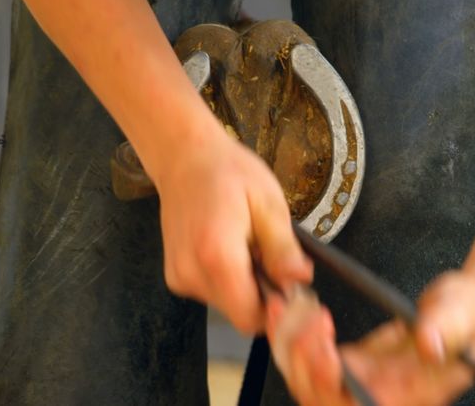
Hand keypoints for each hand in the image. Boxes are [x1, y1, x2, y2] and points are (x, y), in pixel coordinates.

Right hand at [153, 130, 312, 332]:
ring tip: (248, 246)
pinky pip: (212, 294)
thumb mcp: (268, 202)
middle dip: (263, 296)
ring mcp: (178, 277)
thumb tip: (300, 281)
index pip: (251, 317)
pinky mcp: (174, 277)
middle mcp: (191, 274)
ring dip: (246, 287)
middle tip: (271, 257)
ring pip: (227, 305)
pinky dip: (228, 281)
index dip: (277, 309)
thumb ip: (283, 248)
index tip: (290, 286)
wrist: (184, 157)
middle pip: (240, 314)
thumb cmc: (230, 172)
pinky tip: (230, 249)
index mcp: (216, 255)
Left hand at [267, 271, 474, 405]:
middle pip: (321, 398)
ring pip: (309, 379)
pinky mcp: (352, 362)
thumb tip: (429, 343)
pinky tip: (287, 305)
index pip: (360, 405)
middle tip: (306, 317)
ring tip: (286, 305)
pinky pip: (312, 357)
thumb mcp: (465, 314)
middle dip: (303, 361)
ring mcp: (363, 380)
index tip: (327, 351)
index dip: (333, 386)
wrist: (469, 315)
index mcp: (410, 395)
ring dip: (290, 345)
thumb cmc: (473, 319)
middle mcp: (380, 394)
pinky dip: (294, 333)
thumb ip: (447, 328)